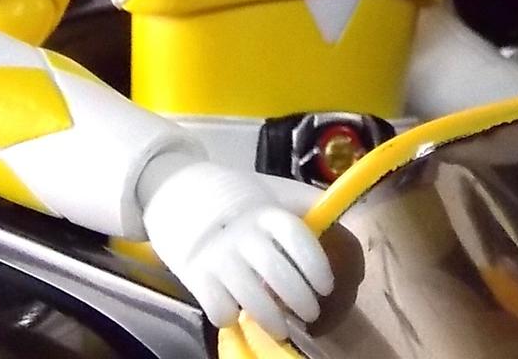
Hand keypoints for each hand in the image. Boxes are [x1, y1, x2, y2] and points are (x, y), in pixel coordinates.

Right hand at [140, 155, 331, 338]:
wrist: (175, 188)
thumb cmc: (233, 194)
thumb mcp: (270, 190)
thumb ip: (302, 203)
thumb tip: (342, 214)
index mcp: (266, 210)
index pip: (297, 237)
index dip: (316, 265)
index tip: (327, 286)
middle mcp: (243, 232)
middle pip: (277, 272)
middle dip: (299, 299)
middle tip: (311, 313)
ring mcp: (217, 253)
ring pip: (250, 294)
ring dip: (270, 317)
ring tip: (282, 329)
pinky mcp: (192, 273)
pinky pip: (216, 304)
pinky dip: (229, 315)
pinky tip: (238, 314)